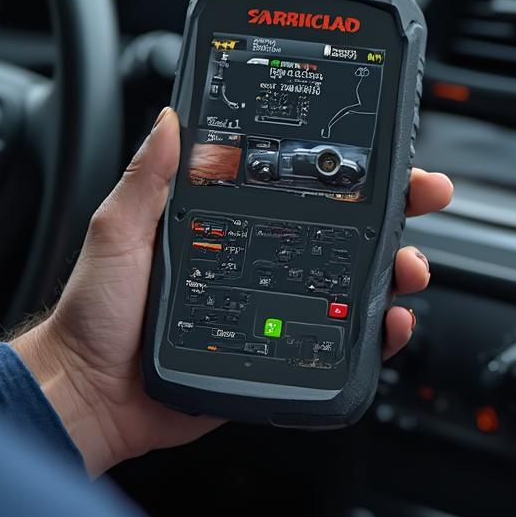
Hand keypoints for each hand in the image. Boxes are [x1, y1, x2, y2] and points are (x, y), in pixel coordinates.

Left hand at [11, 108, 452, 476]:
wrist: (90, 396)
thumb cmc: (97, 315)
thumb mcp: (118, 232)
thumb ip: (148, 180)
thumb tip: (171, 120)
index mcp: (236, 225)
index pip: (308, 190)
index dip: (355, 172)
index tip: (390, 157)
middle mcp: (267, 261)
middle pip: (350, 232)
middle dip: (399, 214)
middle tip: (425, 200)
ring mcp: (282, 307)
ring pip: (358, 284)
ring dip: (397, 271)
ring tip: (408, 270)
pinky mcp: (287, 351)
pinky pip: (344, 341)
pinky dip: (378, 332)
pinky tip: (389, 322)